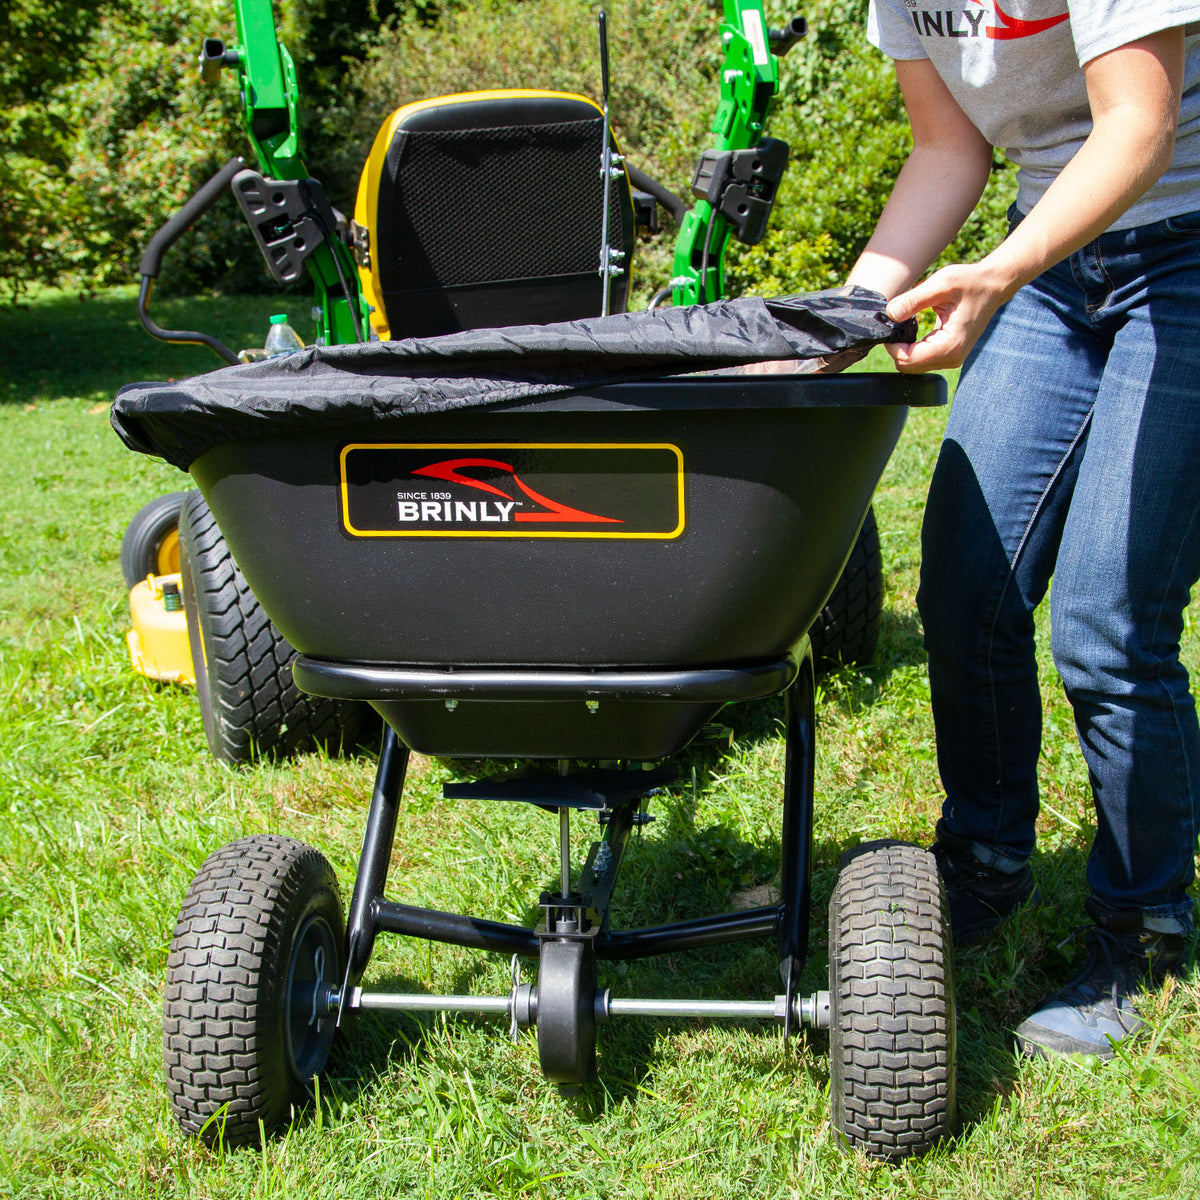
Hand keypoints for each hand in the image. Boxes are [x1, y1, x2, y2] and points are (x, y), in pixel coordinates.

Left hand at [883, 262, 1007, 372]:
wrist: (993, 285)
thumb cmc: (970, 282)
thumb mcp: (942, 283)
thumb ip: (914, 299)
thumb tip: (890, 313)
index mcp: (950, 345)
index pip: (907, 359)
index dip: (892, 344)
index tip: (889, 324)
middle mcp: (952, 357)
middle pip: (907, 366)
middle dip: (896, 347)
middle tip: (896, 321)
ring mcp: (952, 358)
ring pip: (912, 364)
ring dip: (904, 347)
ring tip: (906, 322)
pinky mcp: (949, 354)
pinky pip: (921, 359)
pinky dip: (912, 346)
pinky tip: (914, 328)